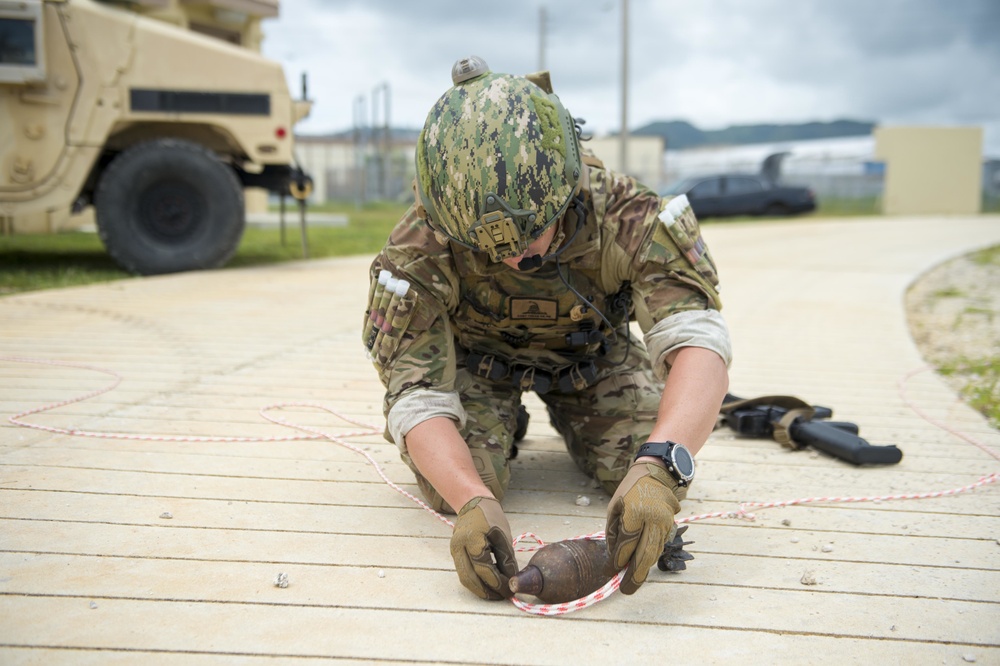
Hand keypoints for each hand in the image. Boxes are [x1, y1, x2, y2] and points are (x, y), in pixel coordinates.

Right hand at [450, 496, 517, 599]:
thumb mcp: (503, 535)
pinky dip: (475, 581)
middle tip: (502, 597)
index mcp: (472, 540)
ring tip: (495, 595)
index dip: (498, 582)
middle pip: (470, 578)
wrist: (472, 503)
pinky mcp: (455, 554)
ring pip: (465, 578)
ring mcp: (454, 552)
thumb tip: (511, 579)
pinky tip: (488, 585)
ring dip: (480, 589)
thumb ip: (506, 558)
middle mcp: (458, 548)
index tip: (510, 590)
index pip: (484, 569)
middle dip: (486, 591)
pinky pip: (464, 572)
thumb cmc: (490, 516)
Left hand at [605, 462, 683, 594]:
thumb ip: (614, 533)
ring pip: (655, 552)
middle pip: (645, 553)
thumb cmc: (630, 491)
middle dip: (635, 574)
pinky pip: (659, 546)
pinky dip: (650, 557)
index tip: (611, 571)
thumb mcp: (615, 507)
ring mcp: (666, 522)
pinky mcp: (672, 526)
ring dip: (644, 569)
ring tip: (633, 583)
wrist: (656, 475)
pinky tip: (642, 566)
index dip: (618, 560)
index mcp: (635, 511)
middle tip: (626, 590)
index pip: (627, 542)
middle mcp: (654, 518)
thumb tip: (614, 558)